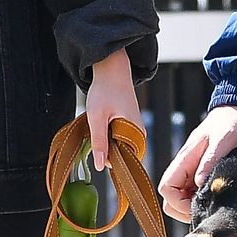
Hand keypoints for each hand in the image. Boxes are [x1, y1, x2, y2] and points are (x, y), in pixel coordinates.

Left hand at [85, 49, 141, 172]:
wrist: (111, 70)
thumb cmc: (105, 90)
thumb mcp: (97, 117)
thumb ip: (99, 142)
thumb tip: (100, 166)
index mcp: (136, 133)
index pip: (126, 161)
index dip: (110, 160)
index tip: (97, 150)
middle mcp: (140, 133)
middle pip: (122, 155)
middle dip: (107, 150)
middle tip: (97, 131)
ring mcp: (135, 129)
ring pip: (118, 146)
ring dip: (106, 141)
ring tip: (100, 124)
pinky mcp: (129, 125)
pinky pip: (118, 138)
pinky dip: (107, 134)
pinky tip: (102, 123)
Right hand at [159, 106, 236, 222]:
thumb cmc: (232, 123)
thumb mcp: (224, 140)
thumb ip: (210, 160)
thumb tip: (198, 183)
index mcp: (184, 159)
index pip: (166, 188)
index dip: (179, 203)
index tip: (199, 206)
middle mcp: (186, 169)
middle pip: (171, 199)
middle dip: (185, 210)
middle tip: (208, 211)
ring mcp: (194, 175)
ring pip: (182, 201)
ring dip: (195, 208)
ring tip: (215, 206)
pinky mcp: (204, 177)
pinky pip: (196, 197)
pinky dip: (204, 204)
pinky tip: (220, 201)